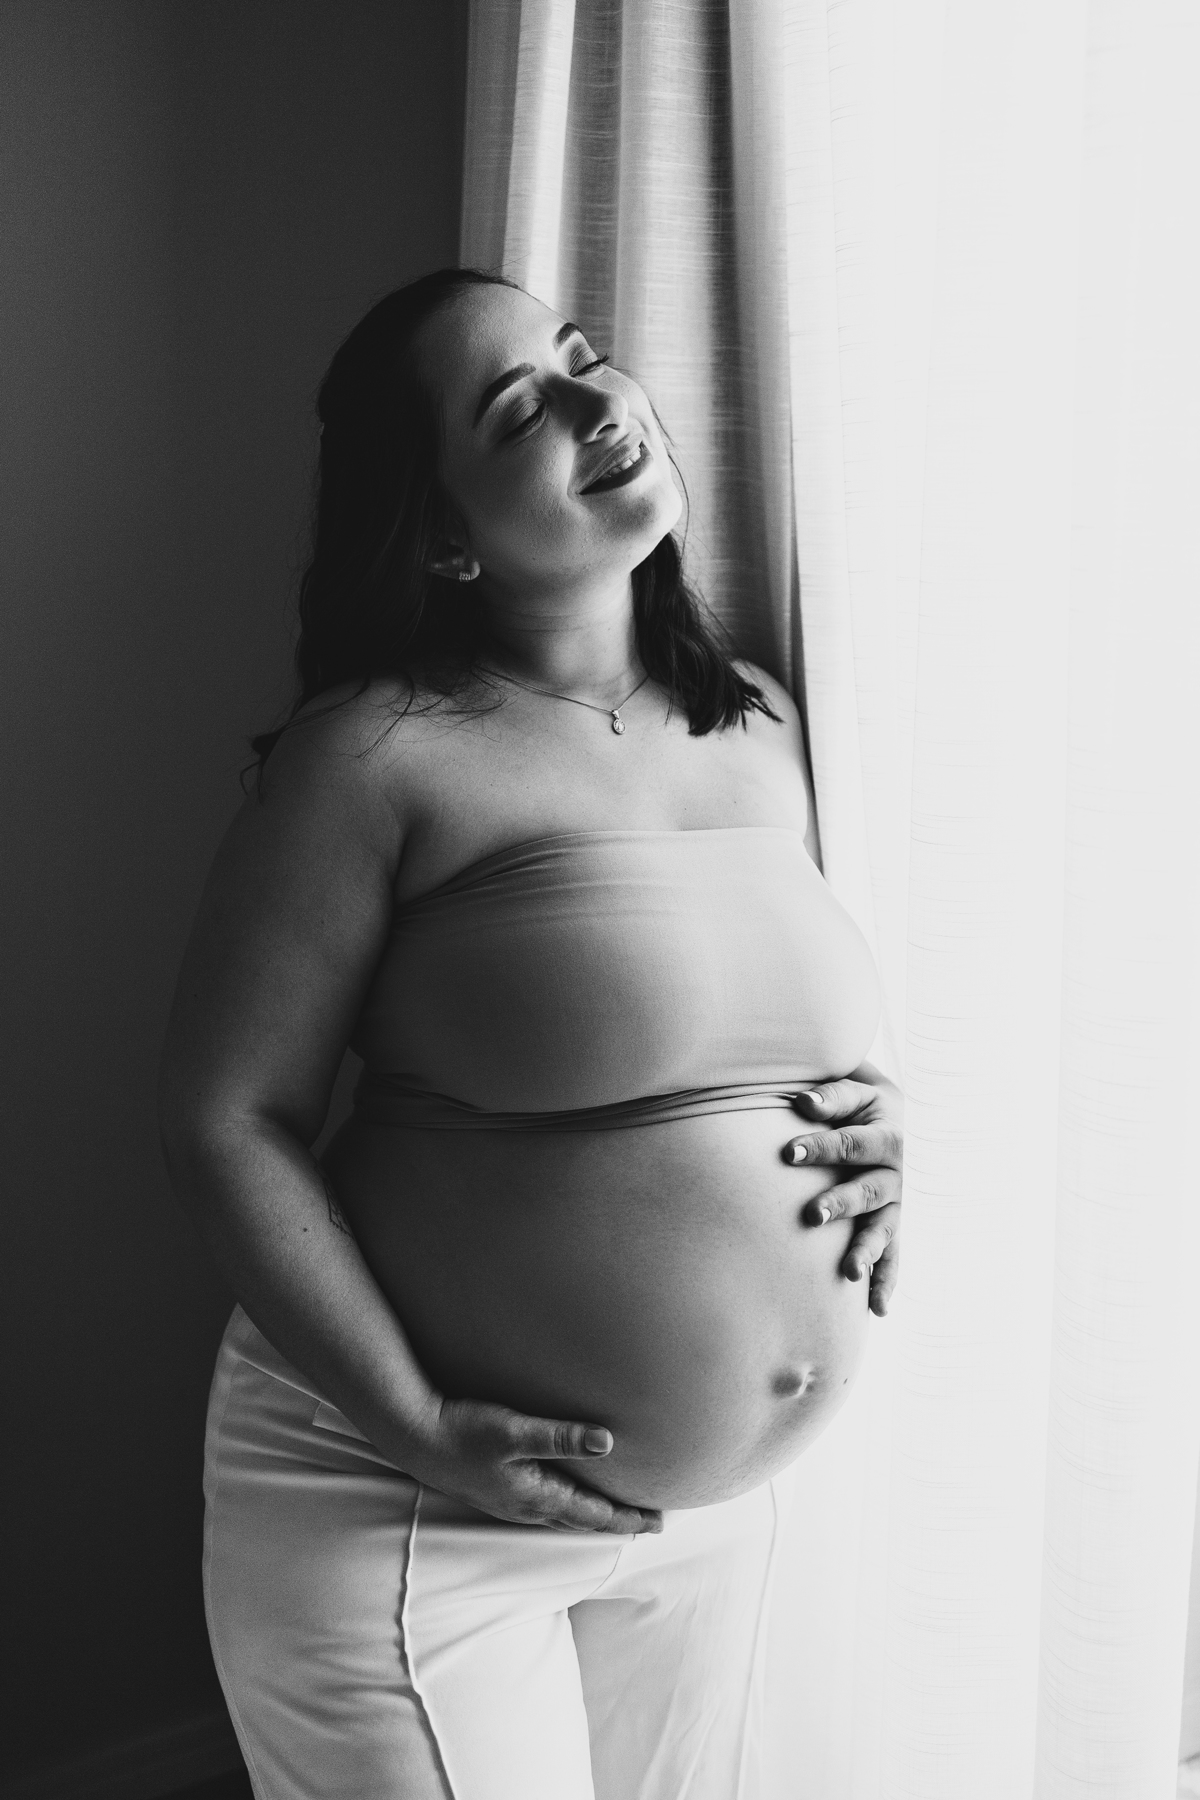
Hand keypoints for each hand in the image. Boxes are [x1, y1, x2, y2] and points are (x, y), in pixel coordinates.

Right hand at [397, 1394, 662, 1534]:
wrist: (415, 1438)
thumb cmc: (464, 1432)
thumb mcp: (515, 1432)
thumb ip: (561, 1436)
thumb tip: (609, 1441)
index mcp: (536, 1497)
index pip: (594, 1514)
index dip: (628, 1517)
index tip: (658, 1520)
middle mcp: (526, 1507)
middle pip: (582, 1519)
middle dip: (616, 1520)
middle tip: (649, 1520)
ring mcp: (510, 1501)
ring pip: (563, 1514)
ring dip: (592, 1513)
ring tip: (615, 1511)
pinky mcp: (498, 1489)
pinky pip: (544, 1504)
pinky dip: (568, 1503)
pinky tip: (566, 1494)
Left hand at [781, 1068, 902, 1317]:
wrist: (905, 1120)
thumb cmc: (866, 1107)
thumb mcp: (857, 1093)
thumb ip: (832, 1097)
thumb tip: (802, 1102)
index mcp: (889, 1136)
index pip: (853, 1143)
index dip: (822, 1147)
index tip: (788, 1153)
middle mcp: (898, 1175)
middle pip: (869, 1191)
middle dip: (841, 1203)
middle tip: (812, 1215)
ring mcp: (899, 1205)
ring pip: (884, 1230)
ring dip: (867, 1251)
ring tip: (849, 1273)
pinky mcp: (895, 1227)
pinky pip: (895, 1257)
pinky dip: (887, 1282)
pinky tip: (878, 1310)